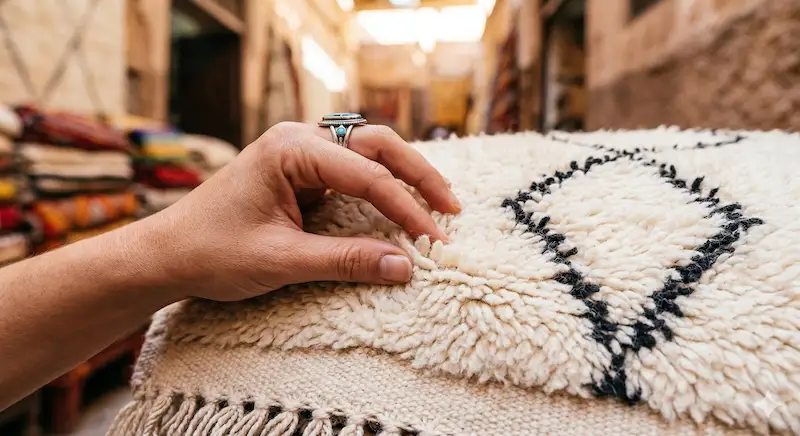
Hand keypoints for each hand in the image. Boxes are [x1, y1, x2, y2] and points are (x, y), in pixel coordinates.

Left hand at [145, 122, 459, 301]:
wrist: (165, 255)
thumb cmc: (212, 252)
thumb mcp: (282, 261)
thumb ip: (346, 260)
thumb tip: (406, 267)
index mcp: (290, 149)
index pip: (366, 174)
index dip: (405, 209)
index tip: (434, 240)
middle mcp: (298, 139)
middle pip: (376, 145)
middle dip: (417, 176)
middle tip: (451, 209)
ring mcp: (299, 152)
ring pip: (368, 152)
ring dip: (404, 176)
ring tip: (439, 204)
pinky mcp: (300, 171)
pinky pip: (352, 170)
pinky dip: (382, 186)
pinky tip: (403, 202)